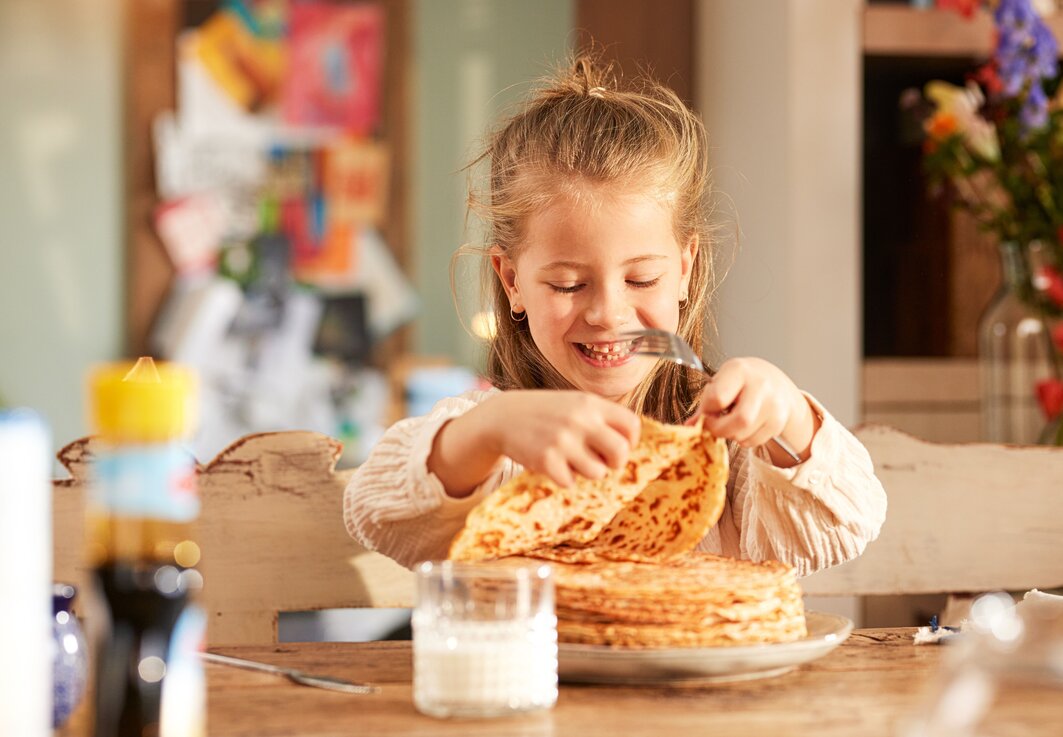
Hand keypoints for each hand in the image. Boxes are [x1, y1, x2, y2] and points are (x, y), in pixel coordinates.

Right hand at [481, 390, 640, 486]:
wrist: (503, 417)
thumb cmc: (547, 413)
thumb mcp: (575, 404)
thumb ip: (602, 419)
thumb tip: (630, 448)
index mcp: (591, 403)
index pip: (632, 425)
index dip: (630, 441)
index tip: (618, 446)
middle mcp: (580, 420)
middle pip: (621, 453)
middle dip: (615, 463)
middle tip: (602, 461)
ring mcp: (563, 440)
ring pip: (597, 472)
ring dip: (586, 471)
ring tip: (570, 459)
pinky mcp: (546, 460)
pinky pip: (570, 482)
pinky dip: (563, 478)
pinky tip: (552, 463)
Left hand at [690, 357, 817, 464]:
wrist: (775, 381)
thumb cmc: (742, 380)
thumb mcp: (722, 382)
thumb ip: (706, 403)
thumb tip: (689, 426)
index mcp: (739, 370)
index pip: (718, 398)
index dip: (707, 410)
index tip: (707, 411)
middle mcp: (760, 385)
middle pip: (739, 421)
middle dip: (720, 429)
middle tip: (714, 425)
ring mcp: (774, 404)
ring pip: (744, 434)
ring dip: (731, 434)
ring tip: (731, 421)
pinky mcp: (779, 420)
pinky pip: (754, 441)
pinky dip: (744, 439)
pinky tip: (745, 426)